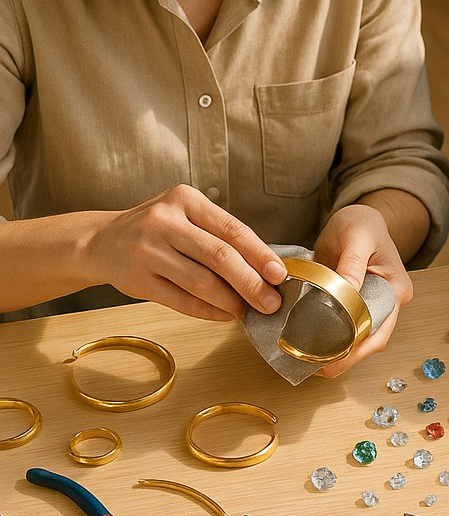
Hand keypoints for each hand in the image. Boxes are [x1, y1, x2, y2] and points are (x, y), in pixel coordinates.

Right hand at [88, 185, 286, 320]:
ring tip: (248, 310)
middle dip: (251, 283)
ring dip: (230, 300)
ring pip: (200, 281)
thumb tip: (265, 270)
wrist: (101, 241)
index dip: (260, 254)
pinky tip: (224, 315)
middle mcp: (165, 221)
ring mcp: (148, 250)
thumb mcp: (186, 216)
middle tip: (271, 302)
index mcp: (186, 200)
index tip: (280, 275)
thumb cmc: (159, 229)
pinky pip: (180, 300)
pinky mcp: (136, 279)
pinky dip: (207, 311)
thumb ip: (220, 236)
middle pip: (219, 256)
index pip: (232, 229)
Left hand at [312, 204, 413, 377]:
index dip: (358, 350)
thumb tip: (346, 292)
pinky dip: (327, 337)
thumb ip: (352, 264)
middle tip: (315, 369)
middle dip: (345, 358)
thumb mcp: (358, 238)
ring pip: (355, 337)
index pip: (381, 330)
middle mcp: (387, 303)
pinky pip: (342, 326)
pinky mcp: (352, 305)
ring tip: (308, 361)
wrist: (355, 218)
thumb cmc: (362, 223)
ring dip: (334, 351)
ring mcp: (370, 306)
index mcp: (395, 291)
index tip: (334, 361)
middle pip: (369, 341)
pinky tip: (308, 344)